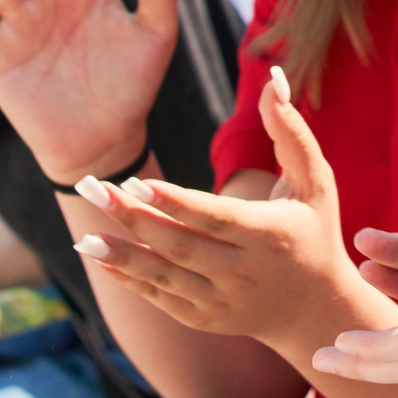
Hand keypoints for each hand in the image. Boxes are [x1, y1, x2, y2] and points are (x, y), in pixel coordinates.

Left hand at [73, 67, 375, 348]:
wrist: (316, 309)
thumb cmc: (315, 229)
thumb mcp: (316, 182)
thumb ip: (291, 132)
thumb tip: (274, 80)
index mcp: (270, 235)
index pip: (216, 217)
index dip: (175, 202)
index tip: (137, 181)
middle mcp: (244, 273)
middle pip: (180, 245)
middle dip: (132, 218)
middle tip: (92, 190)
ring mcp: (223, 301)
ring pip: (165, 276)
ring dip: (121, 255)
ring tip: (82, 237)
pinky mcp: (206, 318)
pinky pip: (161, 298)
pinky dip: (130, 279)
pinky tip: (101, 257)